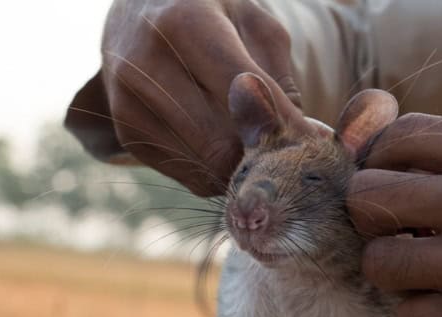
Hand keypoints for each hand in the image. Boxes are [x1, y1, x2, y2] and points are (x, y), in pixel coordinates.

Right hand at [101, 0, 310, 195]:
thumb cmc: (207, 15)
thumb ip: (279, 78)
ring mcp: (127, 104)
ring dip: (240, 166)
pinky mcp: (126, 135)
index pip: (242, 90)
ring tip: (255, 144)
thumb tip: (308, 141)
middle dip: (260, 154)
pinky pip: (188, 176)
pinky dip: (216, 170)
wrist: (137, 14)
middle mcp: (145, 65)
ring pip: (205, 165)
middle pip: (220, 143)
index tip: (315, 144)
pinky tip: (222, 144)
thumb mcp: (252, 24)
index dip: (282, 124)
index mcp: (184, 23)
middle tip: (288, 154)